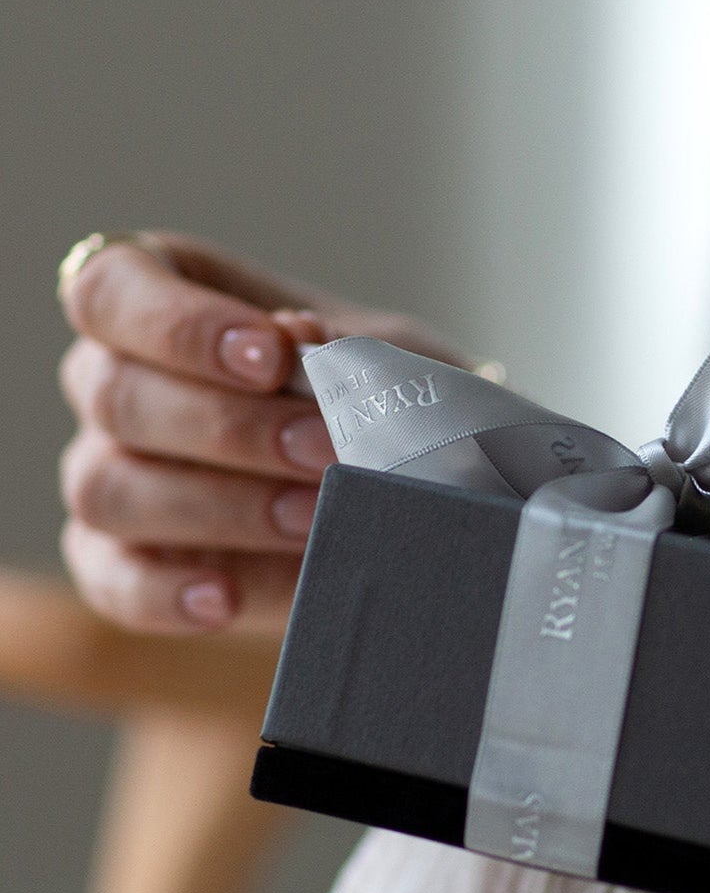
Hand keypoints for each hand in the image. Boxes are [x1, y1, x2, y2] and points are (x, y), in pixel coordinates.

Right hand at [59, 231, 466, 633]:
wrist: (419, 490)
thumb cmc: (382, 404)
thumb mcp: (386, 367)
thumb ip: (346, 351)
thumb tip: (299, 338)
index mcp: (156, 299)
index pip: (111, 290)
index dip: (179, 324)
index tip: (273, 355)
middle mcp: (111, 384)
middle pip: (115, 395)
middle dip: (230, 427)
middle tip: (325, 449)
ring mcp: (106, 475)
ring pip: (108, 489)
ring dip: (219, 507)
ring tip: (316, 519)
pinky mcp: (119, 565)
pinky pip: (113, 583)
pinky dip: (166, 594)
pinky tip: (227, 602)